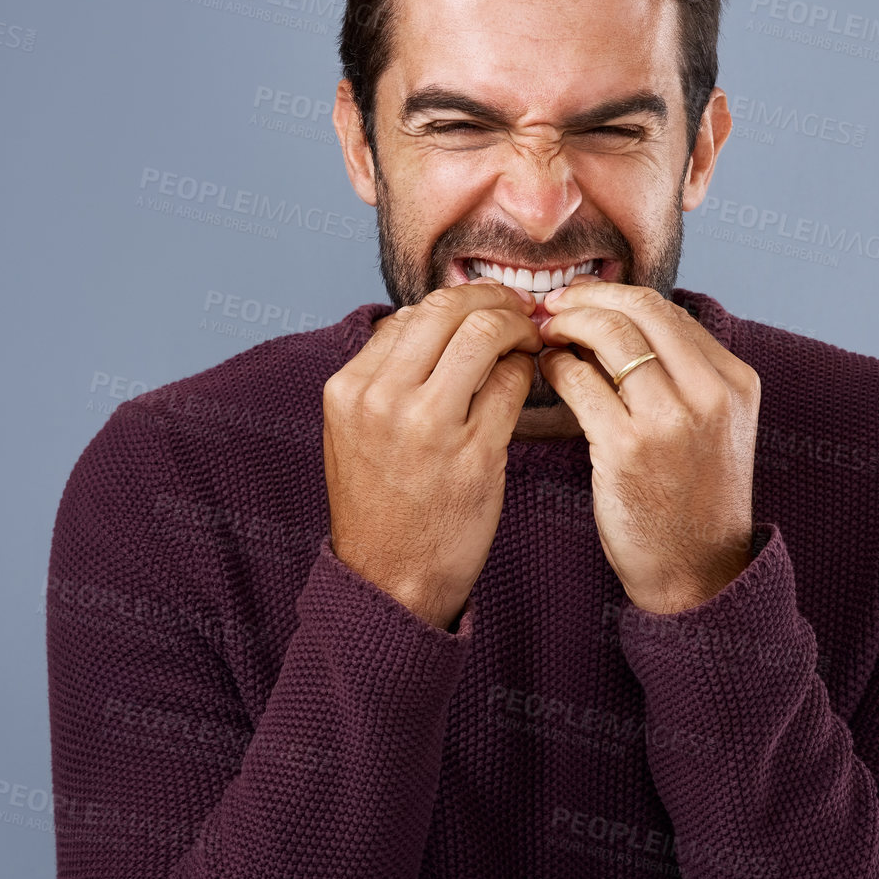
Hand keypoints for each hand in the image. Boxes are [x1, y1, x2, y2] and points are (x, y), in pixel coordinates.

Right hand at [322, 279, 540, 629]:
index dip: (453, 306)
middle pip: (446, 308)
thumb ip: (384, 378)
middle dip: (490, 298)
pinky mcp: (475, 454)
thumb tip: (433, 324)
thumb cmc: (381, 507)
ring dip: (516, 326)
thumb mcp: (355, 432)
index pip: (408, 315)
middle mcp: (383, 400)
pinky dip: (527, 369)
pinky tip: (529, 378)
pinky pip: (512, 383)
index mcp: (348, 389)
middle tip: (515, 309)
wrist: (389, 581)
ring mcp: (429, 426)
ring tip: (528, 339)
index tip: (478, 313)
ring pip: (484, 333)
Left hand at [536, 278, 760, 612]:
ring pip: (610, 337)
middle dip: (587, 298)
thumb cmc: (694, 500)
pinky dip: (556, 368)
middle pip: (641, 310)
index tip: (583, 300)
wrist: (697, 574)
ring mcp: (672, 422)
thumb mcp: (715, 428)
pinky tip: (548, 373)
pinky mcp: (629, 450)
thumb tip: (620, 322)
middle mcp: (710, 395)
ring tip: (546, 336)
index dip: (617, 297)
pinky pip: (581, 383)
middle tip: (554, 305)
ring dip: (568, 327)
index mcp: (735, 382)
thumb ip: (684, 376)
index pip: (670, 311)